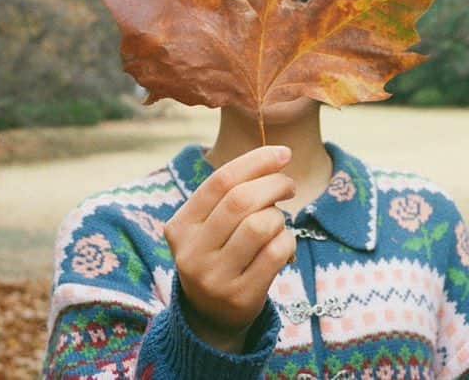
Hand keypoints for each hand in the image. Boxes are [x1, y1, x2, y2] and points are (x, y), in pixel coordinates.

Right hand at [162, 145, 296, 352]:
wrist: (211, 314)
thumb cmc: (218, 253)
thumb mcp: (209, 225)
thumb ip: (230, 193)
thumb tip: (276, 156)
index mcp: (180, 226)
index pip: (220, 181)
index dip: (255, 161)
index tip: (283, 153)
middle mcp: (192, 252)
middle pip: (241, 200)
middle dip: (274, 184)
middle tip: (288, 185)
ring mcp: (214, 277)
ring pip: (261, 225)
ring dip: (280, 216)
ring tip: (278, 221)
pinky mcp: (240, 296)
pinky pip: (276, 253)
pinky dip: (287, 241)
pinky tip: (283, 245)